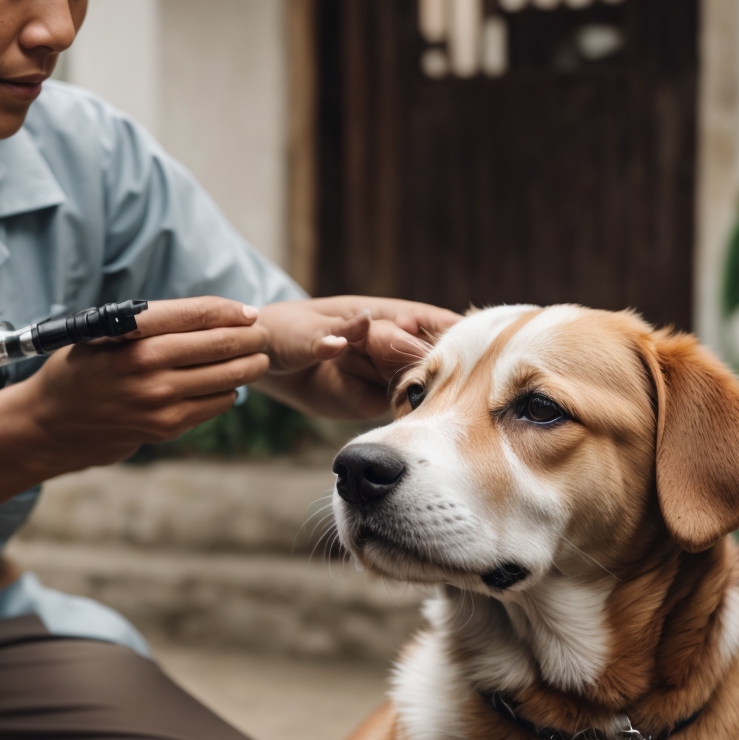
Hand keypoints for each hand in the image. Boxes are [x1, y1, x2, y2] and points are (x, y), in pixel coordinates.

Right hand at [8, 296, 271, 469]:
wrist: (52, 423)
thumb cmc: (81, 369)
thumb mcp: (104, 332)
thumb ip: (151, 323)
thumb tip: (214, 315)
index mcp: (131, 332)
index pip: (197, 313)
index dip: (230, 310)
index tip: (248, 311)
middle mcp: (147, 364)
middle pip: (222, 343)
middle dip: (251, 337)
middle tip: (262, 335)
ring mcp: (159, 399)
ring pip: (227, 377)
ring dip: (249, 366)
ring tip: (256, 359)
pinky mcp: (166, 426)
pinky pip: (215, 403)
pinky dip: (228, 392)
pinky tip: (228, 384)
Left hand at [255, 296, 460, 419]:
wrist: (262, 364)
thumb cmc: (285, 331)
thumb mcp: (306, 329)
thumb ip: (337, 332)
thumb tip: (364, 323)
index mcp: (384, 315)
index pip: (432, 320)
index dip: (457, 331)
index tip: (476, 343)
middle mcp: (393, 345)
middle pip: (429, 357)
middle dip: (434, 367)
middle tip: (422, 376)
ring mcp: (386, 375)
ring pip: (419, 386)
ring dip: (428, 396)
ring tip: (425, 403)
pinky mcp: (374, 403)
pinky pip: (400, 410)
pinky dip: (410, 417)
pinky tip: (418, 424)